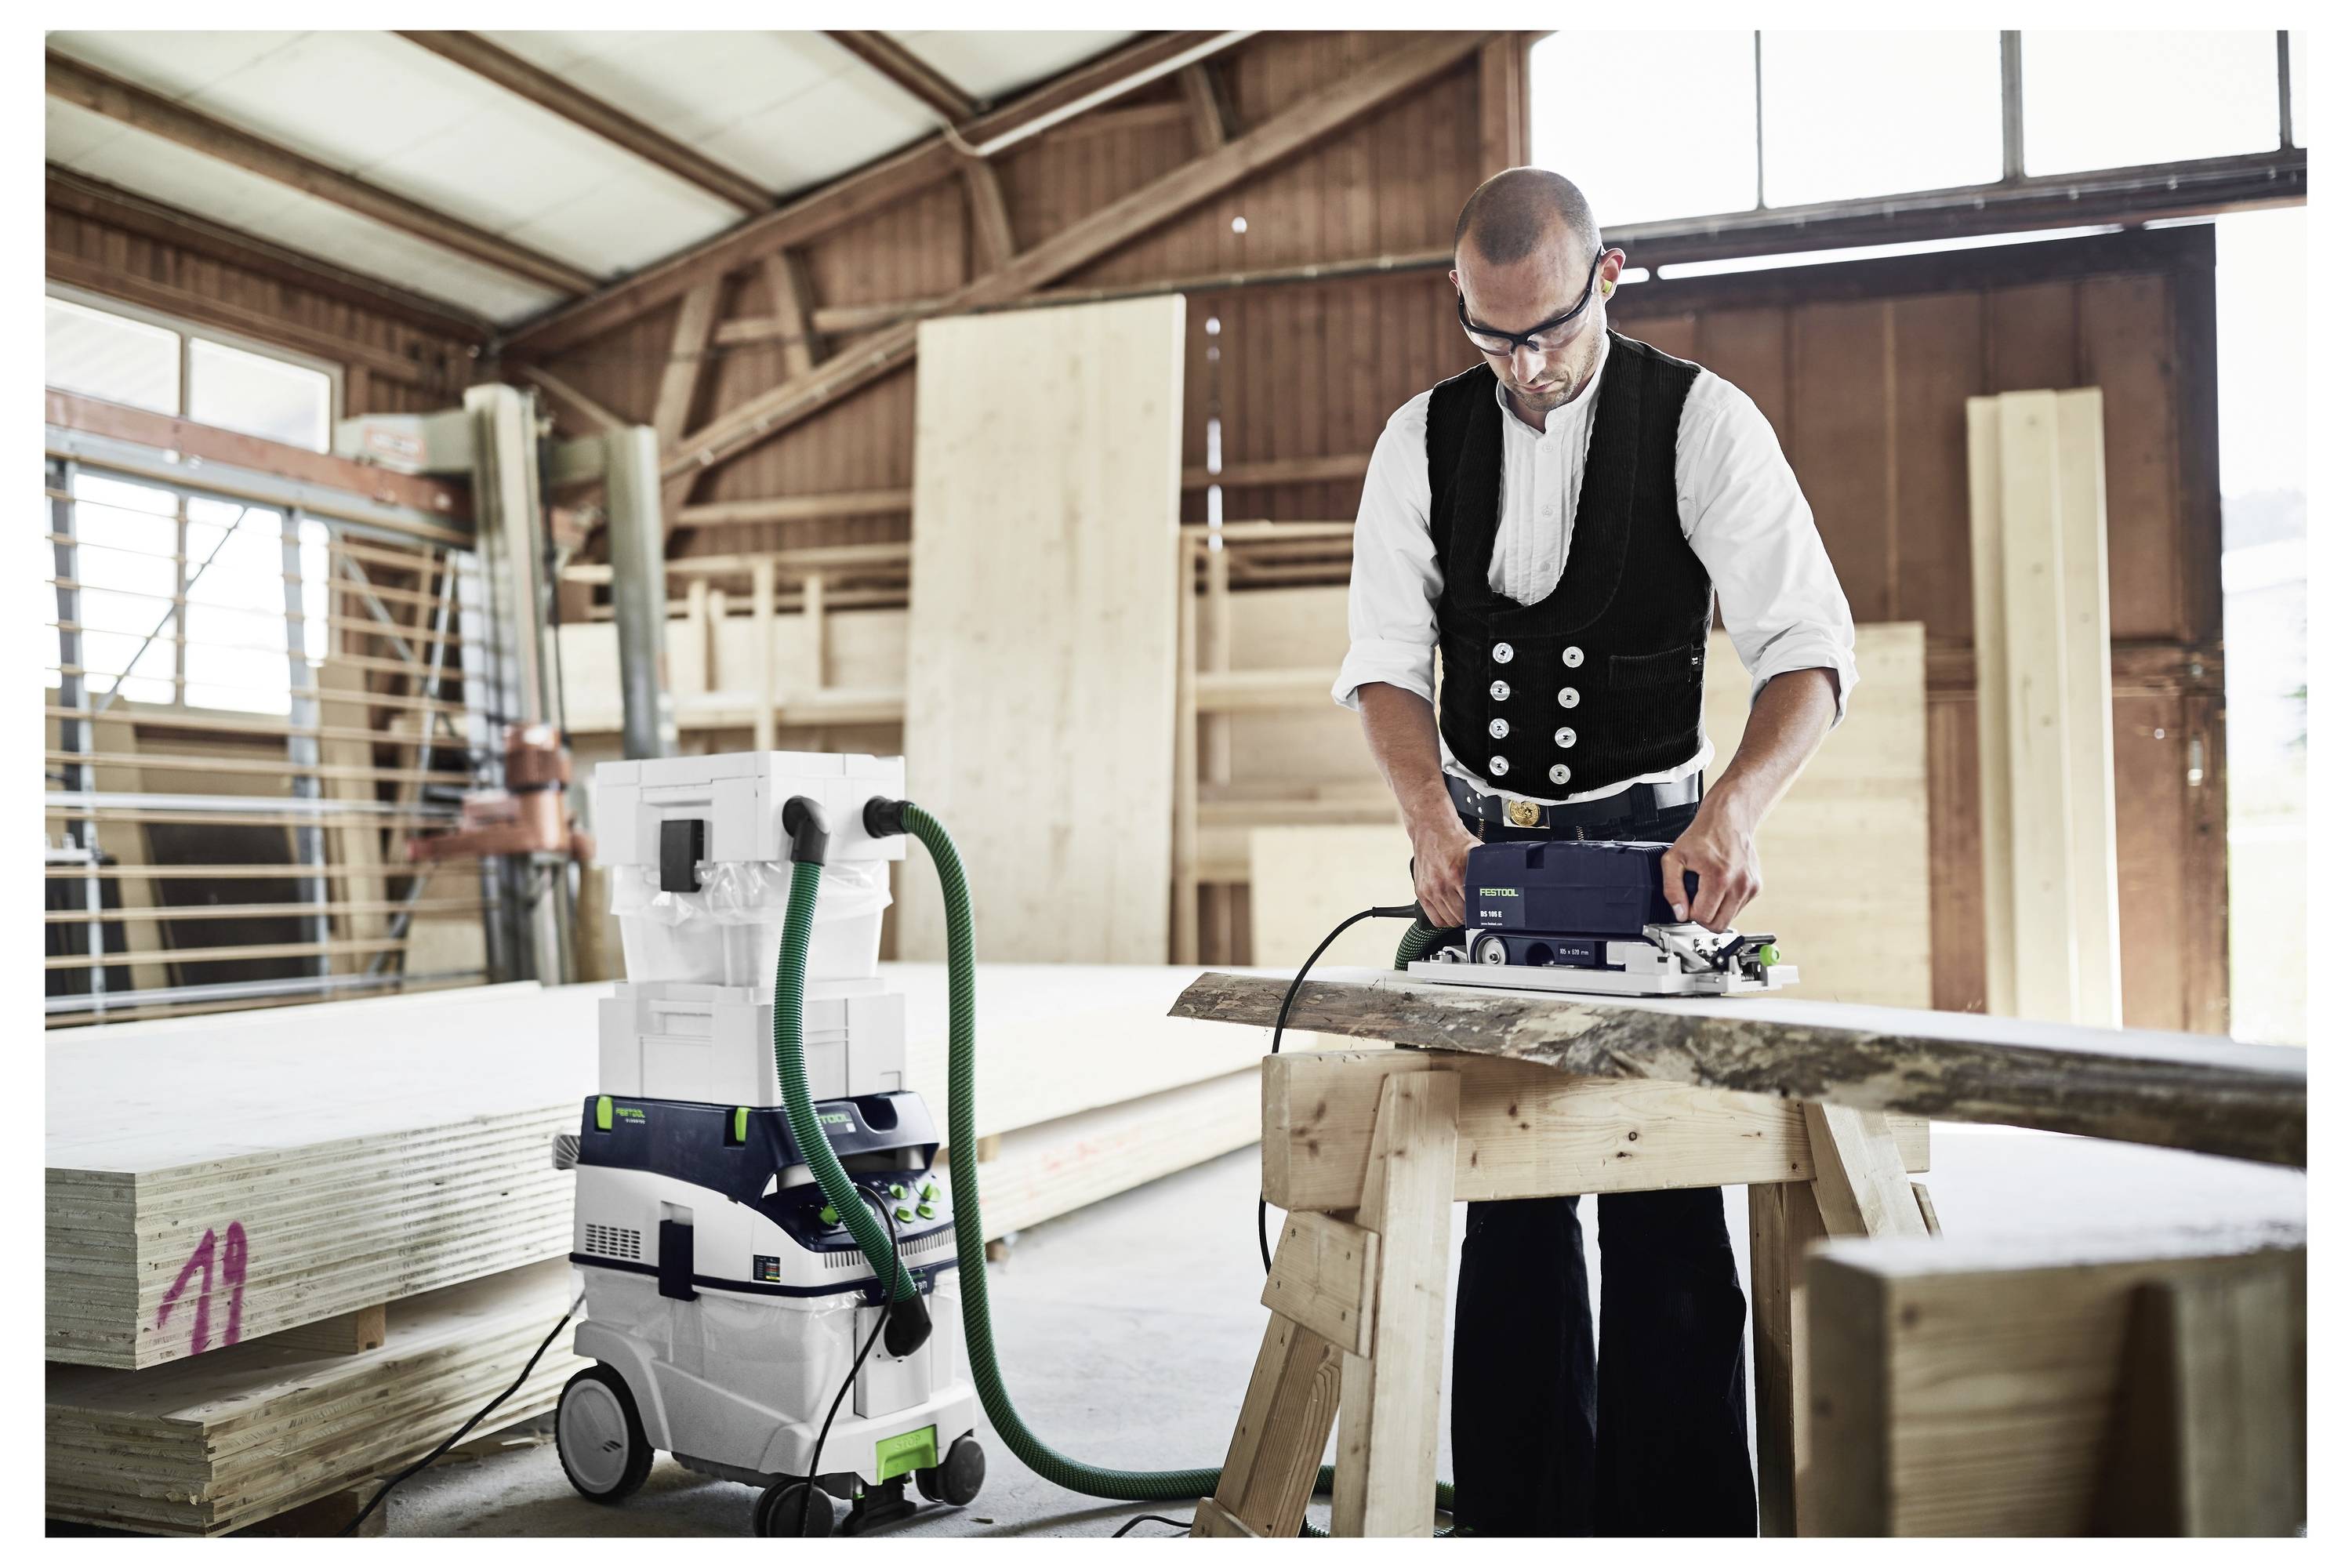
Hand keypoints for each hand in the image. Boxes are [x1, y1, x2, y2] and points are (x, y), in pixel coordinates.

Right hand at [1407, 818, 1480, 928]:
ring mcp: (1429, 890)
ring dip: (1456, 918)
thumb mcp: (1476, 852)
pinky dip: (1442, 919)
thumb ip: (1486, 868)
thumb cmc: (1453, 839)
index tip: (1483, 911)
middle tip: (1472, 911)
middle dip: (1468, 917)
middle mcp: (1441, 885)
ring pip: (1446, 920)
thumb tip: (1504, 878)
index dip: (1479, 912)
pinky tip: (1448, 912)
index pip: (1471, 907)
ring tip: (1461, 912)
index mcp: (1456, 875)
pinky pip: (1433, 918)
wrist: (1431, 829)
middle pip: (1459, 917)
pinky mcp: (1420, 892)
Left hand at [1660, 803, 1761, 931]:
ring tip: (1707, 891)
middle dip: (1704, 917)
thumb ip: (1672, 889)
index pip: (1703, 918)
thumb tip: (1680, 914)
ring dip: (1716, 911)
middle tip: (1696, 901)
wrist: (1728, 819)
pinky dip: (1727, 902)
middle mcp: (1739, 884)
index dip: (1690, 913)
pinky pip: (1738, 908)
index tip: (1687, 901)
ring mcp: (1750, 886)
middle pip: (1719, 925)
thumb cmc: (1702, 836)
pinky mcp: (1756, 887)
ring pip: (1730, 919)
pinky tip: (1720, 886)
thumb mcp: (1674, 859)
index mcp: (1719, 878)